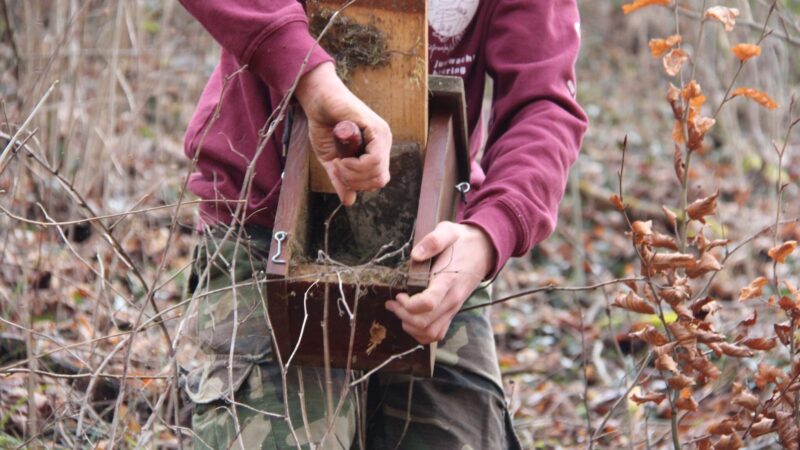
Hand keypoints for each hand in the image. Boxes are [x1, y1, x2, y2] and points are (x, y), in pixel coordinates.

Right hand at [295, 62, 391, 205]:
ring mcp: (382, 135)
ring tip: (338, 162)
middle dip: (355, 181)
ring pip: (376, 171)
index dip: (358, 184)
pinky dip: (354, 165)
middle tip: (338, 168)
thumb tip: (349, 202)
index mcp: (377, 150)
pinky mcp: (375, 128)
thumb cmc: (325, 126)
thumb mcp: (332, 160)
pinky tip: (341, 158)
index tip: (339, 173)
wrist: (318, 101)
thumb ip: (341, 179)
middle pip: (379, 179)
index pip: (377, 180)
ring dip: (352, 173)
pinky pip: (372, 159)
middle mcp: (383, 142)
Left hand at [385, 222, 496, 344]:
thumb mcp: (448, 231)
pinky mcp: (452, 312)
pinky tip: (410, 319)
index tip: (399, 294)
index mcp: (448, 280)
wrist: (484, 250)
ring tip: (399, 311)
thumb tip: (416, 254)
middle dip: (403, 315)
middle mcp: (452, 299)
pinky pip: (436, 333)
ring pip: (430, 333)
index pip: (428, 303)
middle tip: (393, 302)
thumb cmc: (461, 241)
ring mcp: (453, 308)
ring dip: (410, 326)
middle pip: (425, 322)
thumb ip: (433, 240)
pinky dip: (420, 333)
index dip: (408, 304)